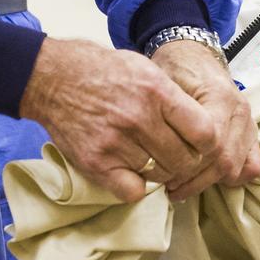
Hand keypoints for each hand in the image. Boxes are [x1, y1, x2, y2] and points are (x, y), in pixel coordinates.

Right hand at [20, 36, 216, 200]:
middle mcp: (139, 118)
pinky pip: (132, 191)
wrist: (52, 77)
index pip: (204, 133)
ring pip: (160, 176)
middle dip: (185, 162)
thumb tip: (202, 127)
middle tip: (174, 156)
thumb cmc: (102, 70)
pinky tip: (130, 171)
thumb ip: (173, 96)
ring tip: (149, 158)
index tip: (198, 144)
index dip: (207, 144)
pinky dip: (135, 187)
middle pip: (185, 160)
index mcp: (157, 91)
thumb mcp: (145, 67)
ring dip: (160, 172)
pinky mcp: (96, 162)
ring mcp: (116, 142)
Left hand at [150, 39, 259, 200]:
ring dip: (211, 183)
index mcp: (220, 97)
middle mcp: (240, 110)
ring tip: (183, 188)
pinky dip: (234, 177)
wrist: (191, 52)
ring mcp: (249, 121)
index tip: (165, 178)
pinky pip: (252, 164)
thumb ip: (166, 113)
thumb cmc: (173, 67)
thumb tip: (156, 151)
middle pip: (225, 161)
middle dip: (197, 181)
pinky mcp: (251, 130)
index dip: (188, 167)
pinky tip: (210, 179)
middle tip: (170, 190)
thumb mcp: (163, 83)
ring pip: (238, 168)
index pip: (211, 144)